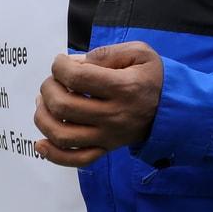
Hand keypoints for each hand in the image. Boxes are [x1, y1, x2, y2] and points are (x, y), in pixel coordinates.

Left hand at [34, 42, 165, 166]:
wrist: (172, 108)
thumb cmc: (153, 77)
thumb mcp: (139, 53)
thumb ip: (107, 53)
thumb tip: (76, 63)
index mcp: (123, 88)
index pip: (77, 77)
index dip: (59, 66)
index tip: (60, 62)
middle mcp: (114, 115)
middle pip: (64, 106)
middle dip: (48, 88)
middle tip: (53, 80)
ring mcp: (108, 136)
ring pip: (62, 135)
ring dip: (43, 117)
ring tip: (44, 102)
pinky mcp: (106, 148)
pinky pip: (75, 159)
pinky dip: (53, 154)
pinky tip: (40, 143)